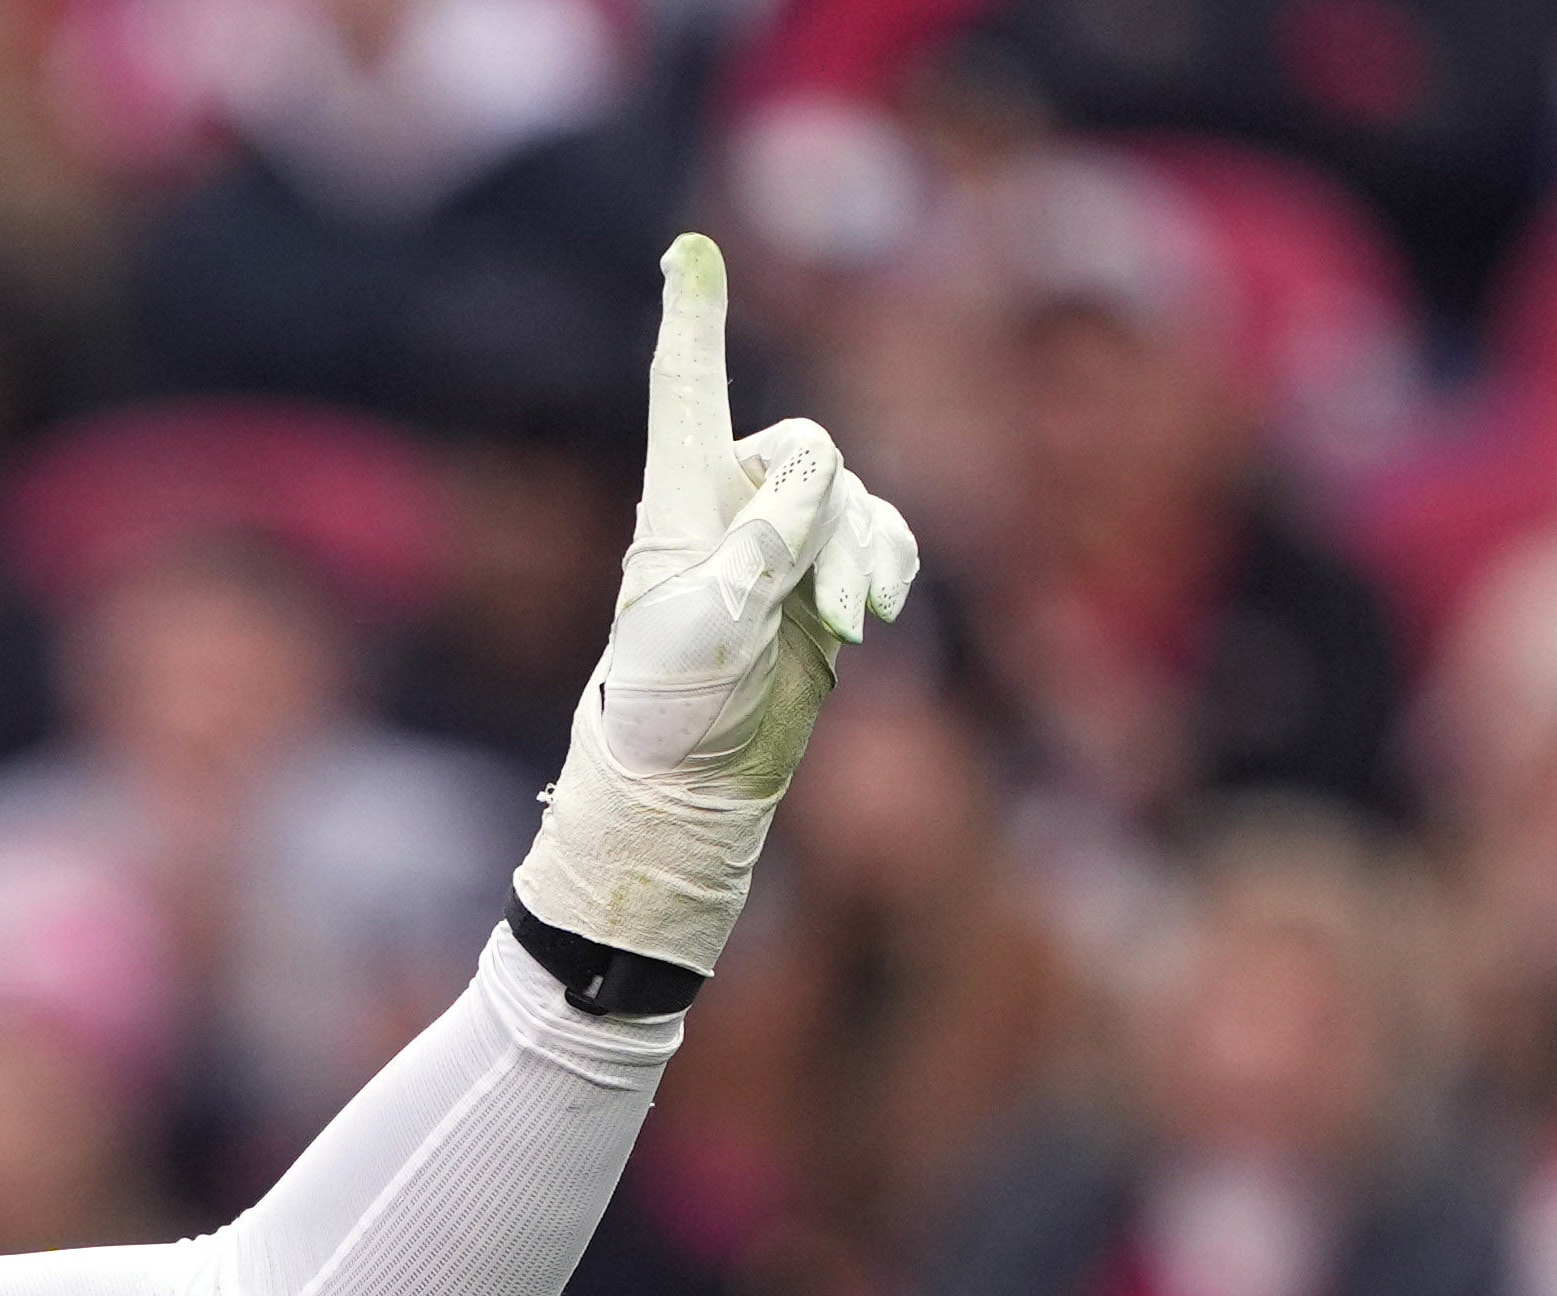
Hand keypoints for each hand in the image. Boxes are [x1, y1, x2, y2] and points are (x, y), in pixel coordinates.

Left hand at [514, 235, 922, 980]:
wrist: (693, 784)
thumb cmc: (669, 708)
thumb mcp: (704, 625)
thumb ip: (761, 548)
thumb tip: (819, 482)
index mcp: (677, 503)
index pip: (685, 392)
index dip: (691, 319)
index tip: (684, 248)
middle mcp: (730, 507)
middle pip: (809, 451)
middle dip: (832, 521)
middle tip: (830, 611)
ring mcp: (781, 544)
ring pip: (852, 501)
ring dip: (862, 556)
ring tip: (847, 628)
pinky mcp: (821, 583)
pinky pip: (877, 539)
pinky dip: (886, 565)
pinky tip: (876, 611)